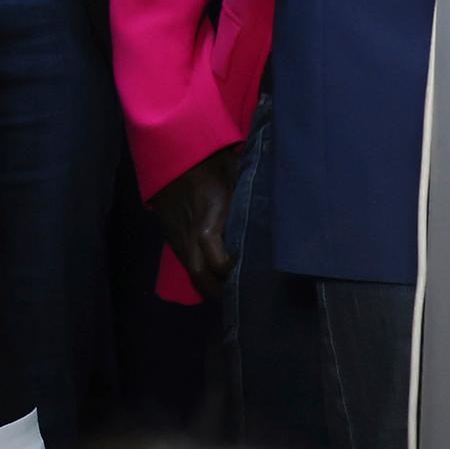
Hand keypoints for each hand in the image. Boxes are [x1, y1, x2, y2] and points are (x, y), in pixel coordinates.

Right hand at [152, 147, 241, 299]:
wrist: (172, 154)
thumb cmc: (210, 162)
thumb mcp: (236, 174)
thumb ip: (252, 195)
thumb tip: (278, 210)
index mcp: (207, 221)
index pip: (219, 262)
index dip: (235, 272)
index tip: (253, 270)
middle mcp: (189, 236)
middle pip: (201, 276)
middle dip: (220, 291)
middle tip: (243, 294)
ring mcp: (178, 238)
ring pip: (192, 273)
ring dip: (210, 285)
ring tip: (231, 289)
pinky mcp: (172, 237)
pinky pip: (187, 262)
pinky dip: (201, 273)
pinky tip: (217, 275)